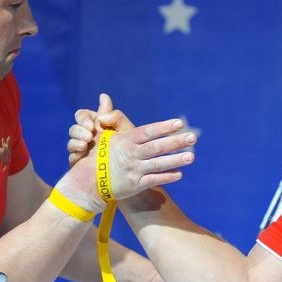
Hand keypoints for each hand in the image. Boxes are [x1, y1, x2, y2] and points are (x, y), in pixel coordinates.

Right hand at [60, 94, 195, 206]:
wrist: (88, 182)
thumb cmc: (99, 154)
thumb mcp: (104, 135)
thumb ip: (111, 118)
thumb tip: (104, 95)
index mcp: (125, 141)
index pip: (148, 131)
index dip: (163, 127)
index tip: (179, 123)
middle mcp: (131, 155)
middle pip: (157, 147)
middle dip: (175, 142)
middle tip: (193, 137)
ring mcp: (134, 170)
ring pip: (158, 164)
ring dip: (175, 160)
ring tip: (192, 156)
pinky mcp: (135, 185)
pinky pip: (153, 180)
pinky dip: (166, 177)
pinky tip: (180, 174)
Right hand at [68, 94, 132, 166]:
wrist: (132, 169)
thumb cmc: (131, 147)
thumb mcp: (126, 129)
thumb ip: (116, 114)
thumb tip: (103, 99)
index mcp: (97, 125)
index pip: (83, 115)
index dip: (84, 118)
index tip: (92, 124)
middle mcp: (88, 136)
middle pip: (74, 128)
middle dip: (79, 129)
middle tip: (89, 135)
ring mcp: (83, 149)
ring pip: (71, 141)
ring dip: (75, 141)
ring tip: (85, 145)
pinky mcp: (80, 162)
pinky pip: (71, 156)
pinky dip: (75, 153)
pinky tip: (82, 154)